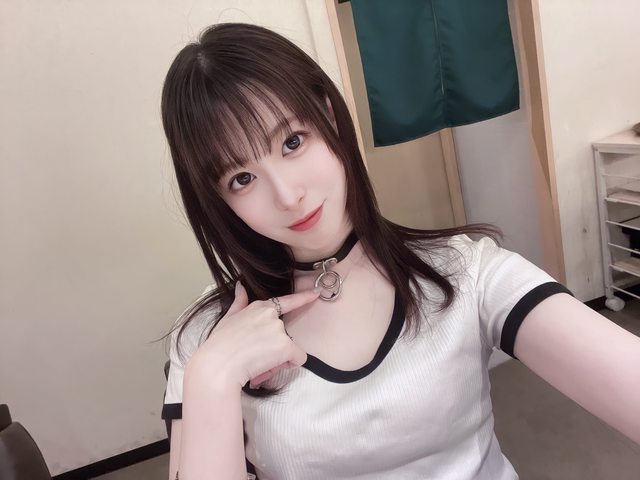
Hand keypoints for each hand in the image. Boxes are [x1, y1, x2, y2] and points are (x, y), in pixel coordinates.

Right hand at [186, 281, 318, 390]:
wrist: (218, 365)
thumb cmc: (219, 345)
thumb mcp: (228, 319)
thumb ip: (239, 303)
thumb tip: (240, 286)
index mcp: (259, 307)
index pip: (286, 301)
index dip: (303, 298)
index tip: (316, 293)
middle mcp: (272, 315)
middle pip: (284, 335)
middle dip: (275, 348)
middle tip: (256, 357)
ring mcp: (279, 329)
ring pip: (290, 349)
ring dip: (278, 359)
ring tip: (257, 364)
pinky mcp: (285, 345)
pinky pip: (297, 359)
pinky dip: (287, 366)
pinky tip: (268, 368)